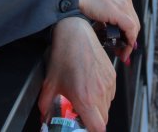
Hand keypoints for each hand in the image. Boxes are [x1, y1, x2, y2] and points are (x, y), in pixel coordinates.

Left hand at [38, 17, 115, 131]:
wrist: (75, 34)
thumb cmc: (63, 56)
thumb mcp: (49, 85)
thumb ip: (46, 107)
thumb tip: (45, 119)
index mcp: (85, 98)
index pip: (98, 127)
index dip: (91, 130)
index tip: (83, 127)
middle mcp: (100, 92)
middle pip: (104, 119)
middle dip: (93, 120)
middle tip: (81, 113)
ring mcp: (109, 83)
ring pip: (108, 106)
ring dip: (98, 107)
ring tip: (85, 98)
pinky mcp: (112, 74)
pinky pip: (111, 93)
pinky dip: (103, 95)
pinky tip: (91, 87)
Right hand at [76, 0, 138, 63]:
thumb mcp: (97, 4)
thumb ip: (105, 13)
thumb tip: (106, 27)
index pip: (130, 17)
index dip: (128, 32)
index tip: (123, 43)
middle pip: (134, 24)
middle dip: (129, 40)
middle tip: (121, 51)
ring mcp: (123, 5)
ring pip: (134, 28)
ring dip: (129, 44)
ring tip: (121, 54)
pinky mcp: (119, 13)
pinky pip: (131, 31)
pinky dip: (129, 42)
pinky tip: (123, 51)